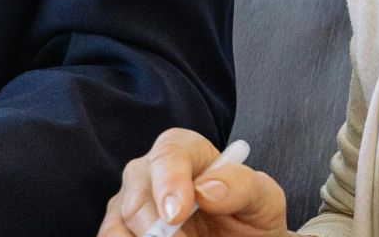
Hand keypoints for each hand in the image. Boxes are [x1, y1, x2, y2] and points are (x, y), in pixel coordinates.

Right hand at [98, 129, 291, 236]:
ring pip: (115, 226)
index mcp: (184, 151)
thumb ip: (243, 185)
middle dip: (155, 229)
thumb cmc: (250, 217)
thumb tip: (208, 189)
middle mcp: (149, 173)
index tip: (177, 214)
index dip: (169, 183)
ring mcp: (129, 204)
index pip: (168, 154)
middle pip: (135, 196)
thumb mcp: (263, 199)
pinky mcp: (120, 231)